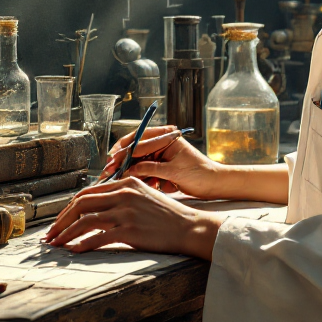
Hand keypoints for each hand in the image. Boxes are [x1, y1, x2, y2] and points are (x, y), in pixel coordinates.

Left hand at [42, 176, 222, 258]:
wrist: (187, 227)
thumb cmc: (166, 215)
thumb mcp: (144, 195)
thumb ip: (122, 196)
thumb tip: (97, 206)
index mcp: (126, 183)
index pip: (87, 192)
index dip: (68, 208)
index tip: (59, 221)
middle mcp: (124, 194)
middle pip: (81, 204)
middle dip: (60, 220)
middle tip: (50, 234)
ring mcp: (126, 211)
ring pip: (84, 220)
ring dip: (65, 234)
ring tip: (55, 245)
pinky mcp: (129, 230)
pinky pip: (97, 237)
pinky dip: (81, 245)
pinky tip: (74, 251)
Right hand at [100, 126, 223, 198]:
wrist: (214, 185)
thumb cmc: (199, 174)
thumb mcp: (173, 171)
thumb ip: (151, 168)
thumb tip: (130, 168)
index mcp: (167, 137)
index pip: (140, 140)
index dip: (124, 150)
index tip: (112, 159)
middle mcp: (161, 143)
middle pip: (135, 149)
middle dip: (121, 160)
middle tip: (108, 170)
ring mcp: (160, 154)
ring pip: (136, 160)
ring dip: (125, 170)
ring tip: (112, 178)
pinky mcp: (160, 166)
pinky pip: (143, 169)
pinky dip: (134, 176)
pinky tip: (124, 182)